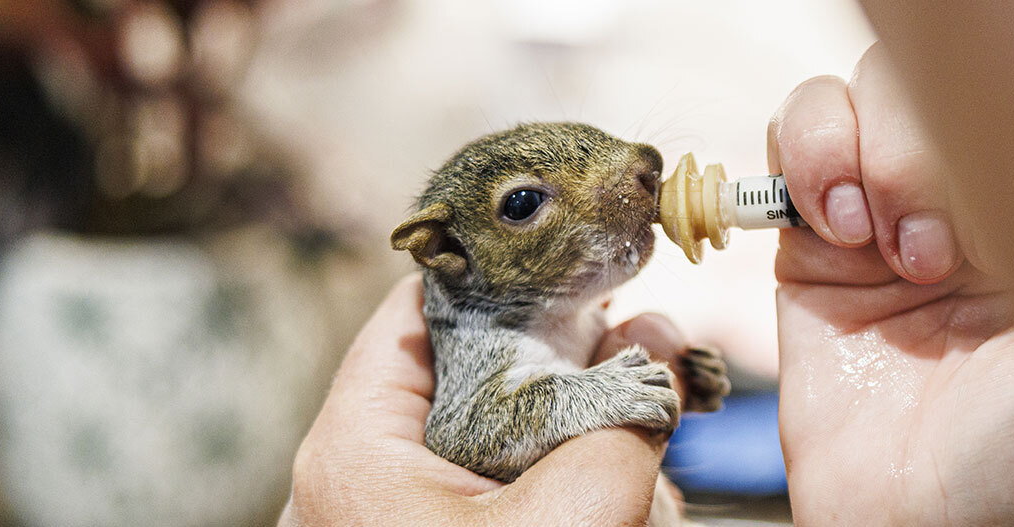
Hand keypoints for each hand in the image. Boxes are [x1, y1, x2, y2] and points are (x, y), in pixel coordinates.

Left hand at [279, 275, 691, 526]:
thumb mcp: (578, 518)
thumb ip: (625, 417)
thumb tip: (659, 345)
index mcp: (354, 446)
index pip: (423, 308)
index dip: (510, 278)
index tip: (591, 269)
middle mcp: (361, 477)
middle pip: (473, 374)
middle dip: (570, 378)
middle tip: (642, 376)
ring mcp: (399, 521)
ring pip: (503, 442)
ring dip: (583, 452)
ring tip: (640, 486)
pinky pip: (508, 499)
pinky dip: (570, 500)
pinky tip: (625, 518)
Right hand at [771, 44, 1013, 525]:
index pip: (1001, 97)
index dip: (972, 135)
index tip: (983, 236)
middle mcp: (958, 203)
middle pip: (911, 80)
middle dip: (902, 150)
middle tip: (925, 256)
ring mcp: (877, 220)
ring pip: (842, 100)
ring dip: (840, 154)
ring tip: (864, 241)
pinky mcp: (806, 250)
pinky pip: (781, 153)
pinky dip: (795, 169)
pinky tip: (828, 237)